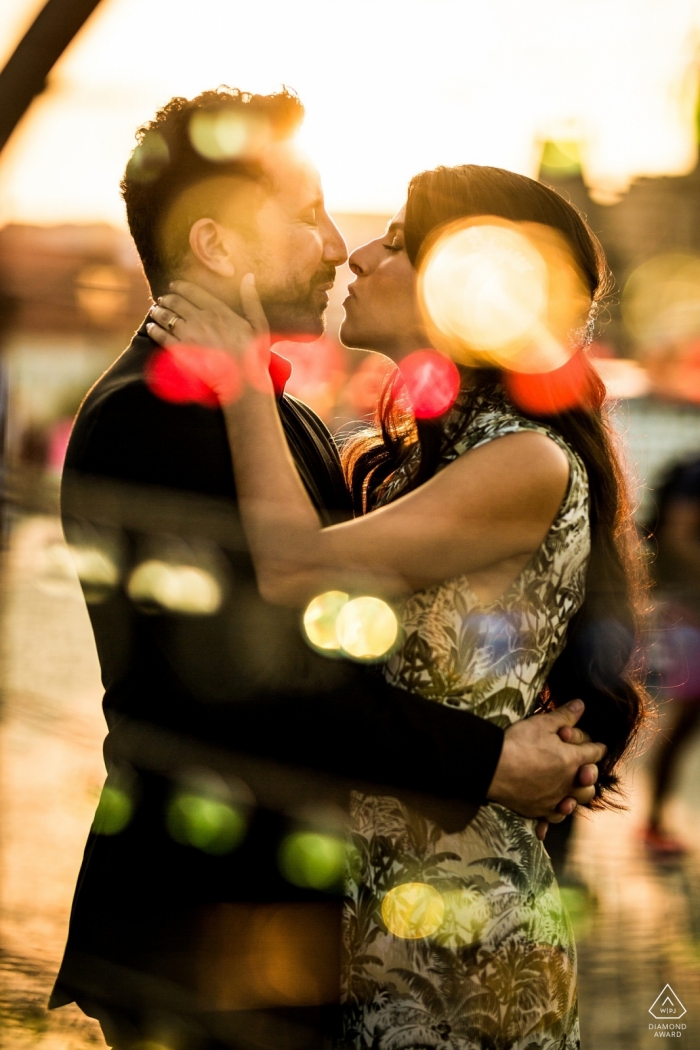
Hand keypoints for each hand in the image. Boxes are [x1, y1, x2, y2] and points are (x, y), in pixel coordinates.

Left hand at [147, 276, 269, 382]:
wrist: (242, 381)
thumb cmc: (253, 355)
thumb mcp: (258, 324)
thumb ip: (251, 299)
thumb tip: (249, 277)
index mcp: (219, 310)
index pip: (193, 292)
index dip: (179, 287)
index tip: (172, 286)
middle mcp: (201, 319)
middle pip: (176, 303)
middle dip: (166, 299)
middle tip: (162, 299)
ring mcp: (189, 335)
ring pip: (166, 317)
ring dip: (158, 312)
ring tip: (155, 311)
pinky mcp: (180, 351)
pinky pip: (162, 336)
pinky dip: (153, 330)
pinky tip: (150, 328)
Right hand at [486, 699, 605, 826]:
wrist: (493, 768)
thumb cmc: (518, 743)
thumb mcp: (542, 723)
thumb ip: (564, 715)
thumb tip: (581, 704)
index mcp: (573, 760)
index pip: (594, 753)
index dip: (597, 747)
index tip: (599, 746)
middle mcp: (568, 783)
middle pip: (590, 783)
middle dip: (590, 774)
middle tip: (583, 767)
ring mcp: (554, 800)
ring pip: (575, 803)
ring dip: (576, 796)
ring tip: (571, 790)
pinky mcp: (538, 810)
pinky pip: (553, 818)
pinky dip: (555, 814)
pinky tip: (552, 812)